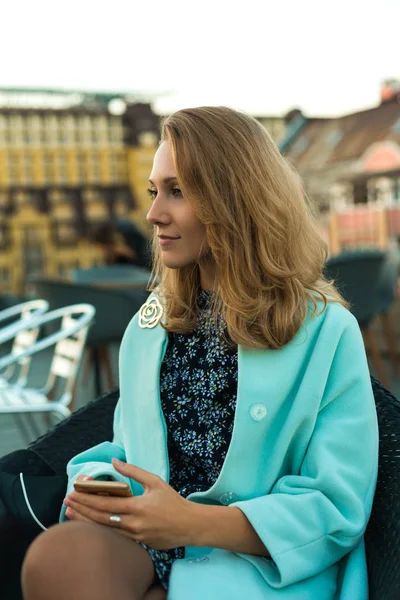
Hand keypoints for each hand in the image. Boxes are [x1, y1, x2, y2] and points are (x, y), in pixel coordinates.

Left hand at [63, 459, 197, 549]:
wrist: (189, 526)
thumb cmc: (173, 501)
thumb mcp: (155, 481)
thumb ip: (133, 472)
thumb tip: (115, 461)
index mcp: (137, 507)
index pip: (105, 503)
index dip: (87, 499)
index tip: (74, 492)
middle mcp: (133, 524)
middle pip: (100, 518)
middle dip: (81, 510)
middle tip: (67, 502)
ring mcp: (134, 537)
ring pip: (104, 530)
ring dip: (86, 522)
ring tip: (71, 515)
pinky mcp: (138, 544)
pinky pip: (115, 536)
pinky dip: (101, 530)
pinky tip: (91, 525)